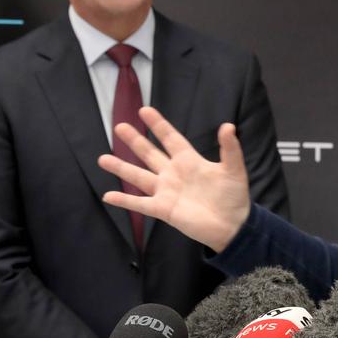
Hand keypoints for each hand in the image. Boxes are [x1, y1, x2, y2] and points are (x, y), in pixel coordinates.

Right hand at [98, 106, 251, 251]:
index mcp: (190, 161)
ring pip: (139, 177)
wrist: (233, 226)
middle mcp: (174, 173)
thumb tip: (228, 126)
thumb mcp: (234, 169)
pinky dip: (124, 201)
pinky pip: (140, 204)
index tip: (144, 110)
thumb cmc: (234, 196)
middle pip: (149, 154)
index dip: (158, 125)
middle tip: (119, 126)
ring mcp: (166, 191)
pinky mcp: (163, 209)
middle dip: (134, 140)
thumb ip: (230, 149)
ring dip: (121, 167)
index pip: (170, 138)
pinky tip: (108, 195)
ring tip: (102, 158)